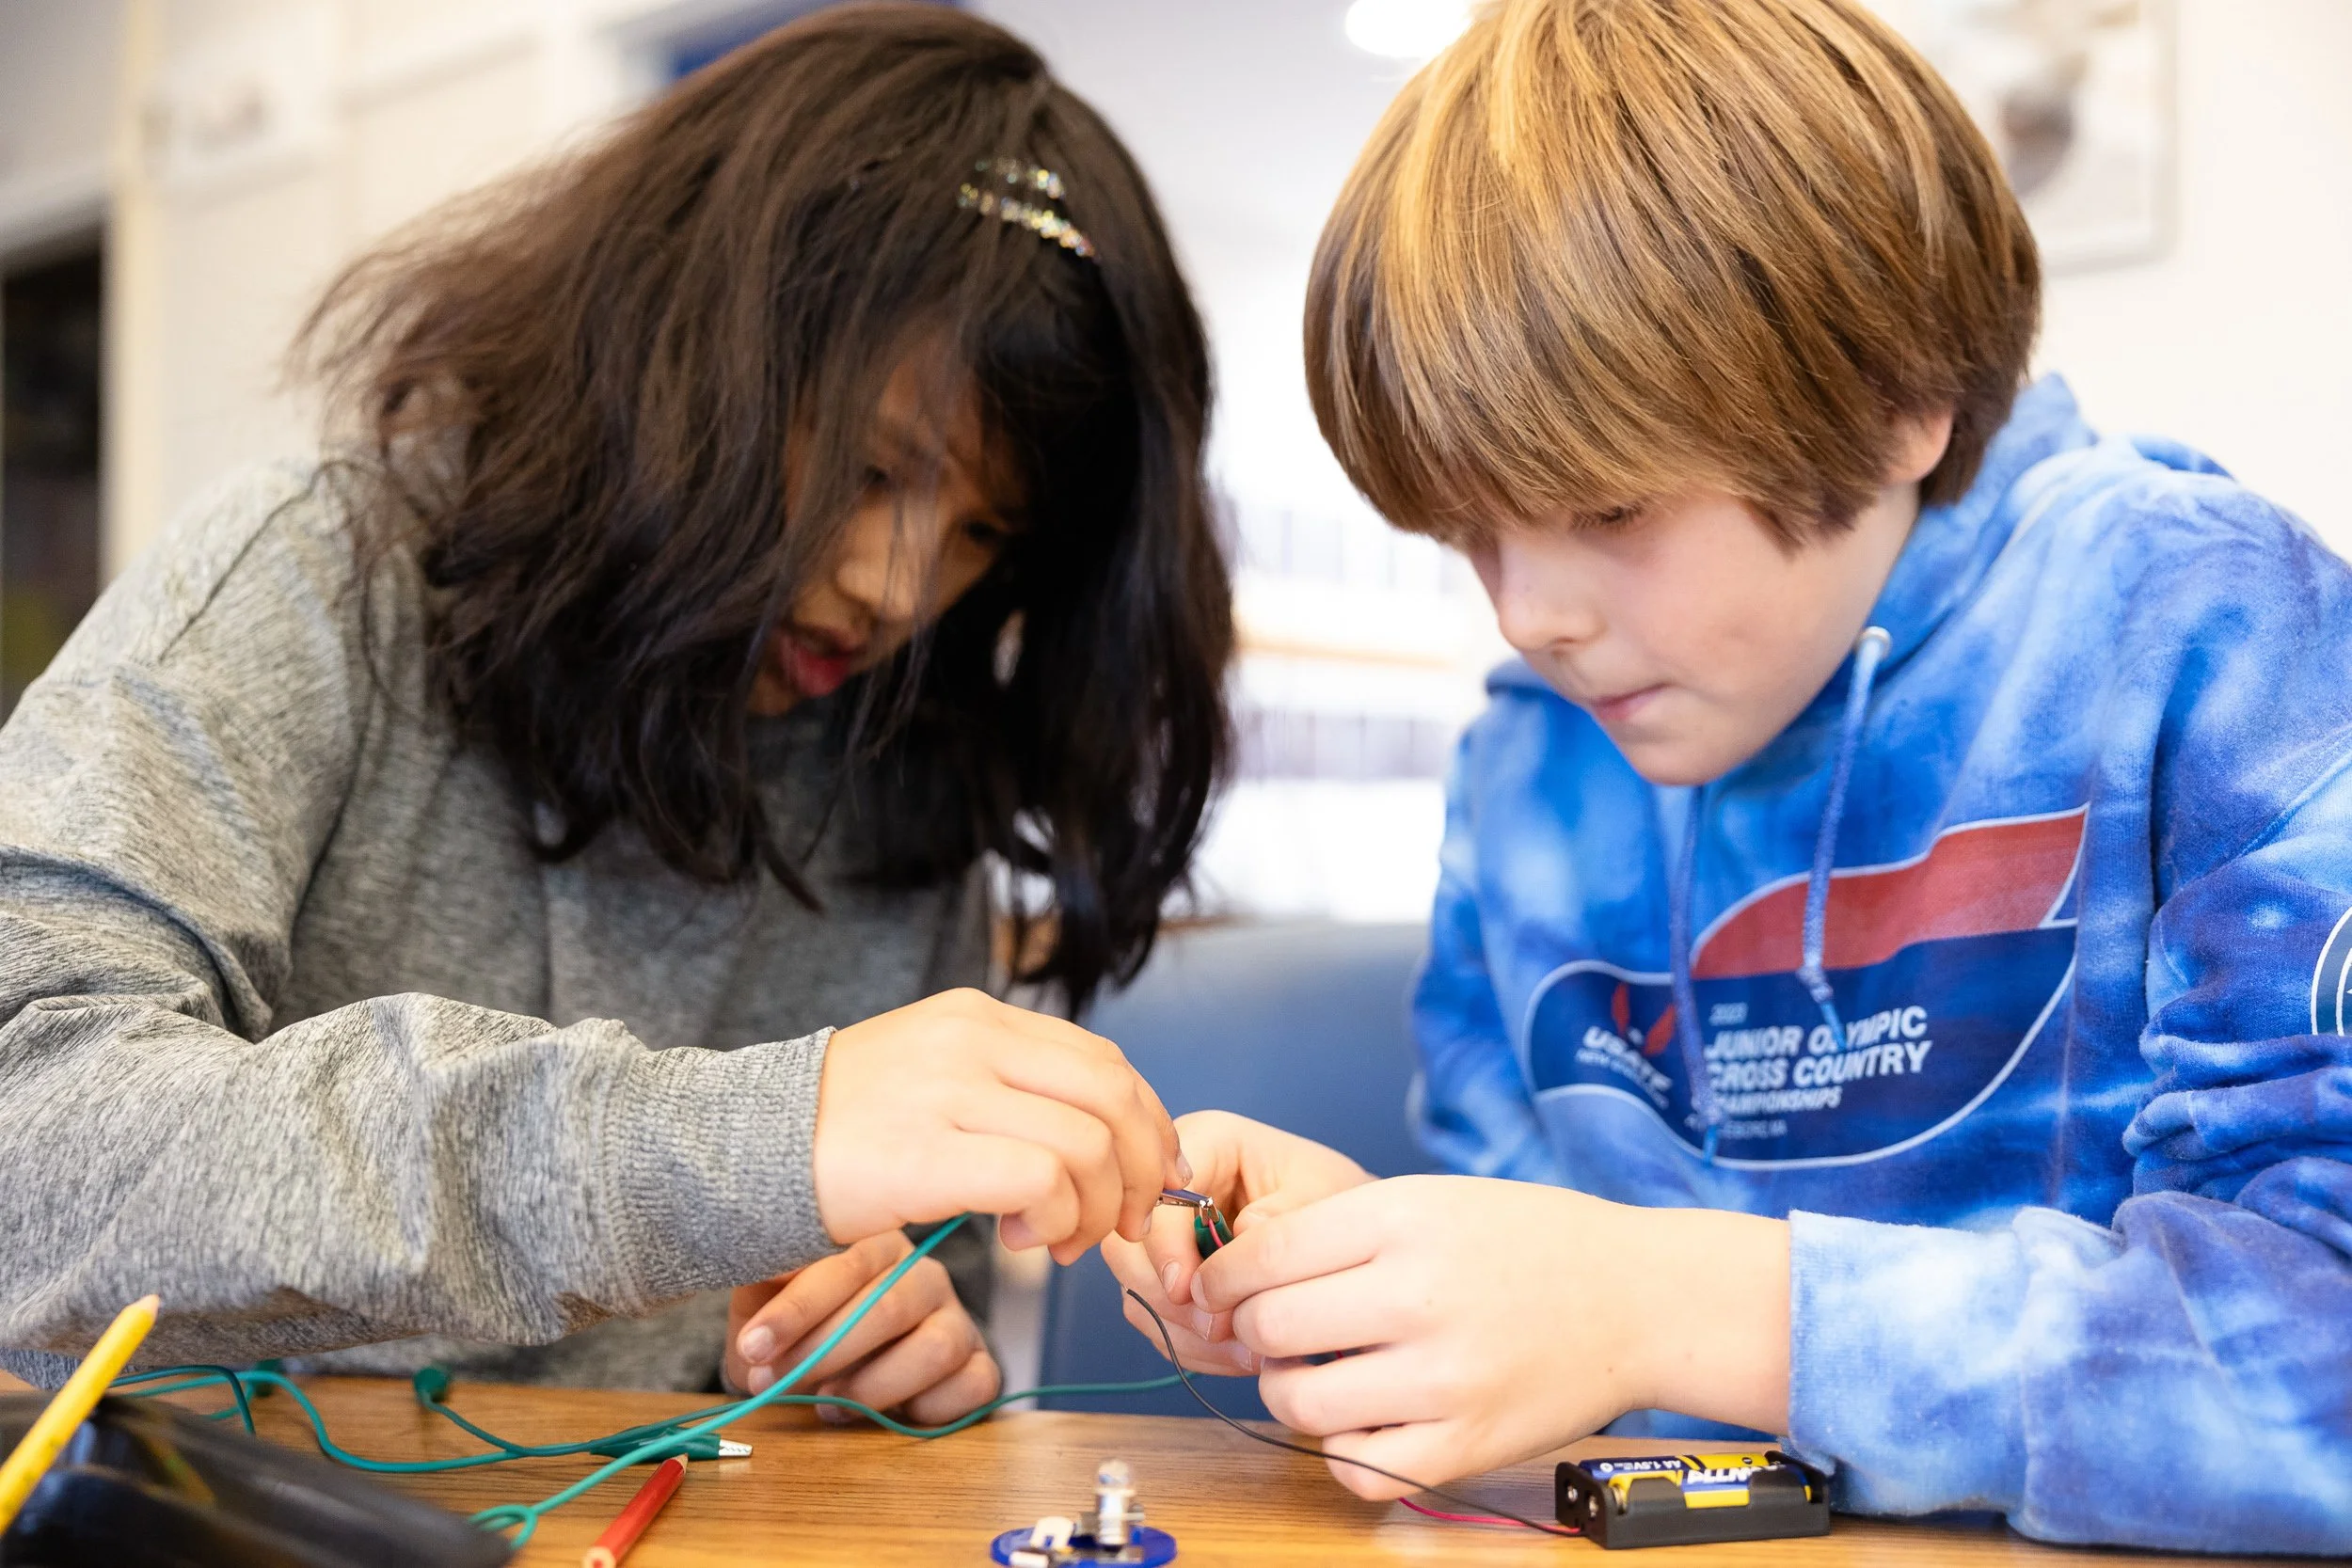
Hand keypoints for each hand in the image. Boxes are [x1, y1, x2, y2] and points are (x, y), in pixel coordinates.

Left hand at [724, 1230, 1000, 1425]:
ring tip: (828, 1403)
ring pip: (935, 1348)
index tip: (754, 1346)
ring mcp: (959, 1319)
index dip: (798, 1310)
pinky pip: (974, 1384)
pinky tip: (885, 1416)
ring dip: (873, 1386)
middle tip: (775, 1384)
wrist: (845, 1358)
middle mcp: (925, 1275)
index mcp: (877, 1244)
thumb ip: (760, 1294)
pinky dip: (926, 1408)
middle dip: (823, 1352)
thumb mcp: (769, 1298)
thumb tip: (751, 1325)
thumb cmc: (804, 1324)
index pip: (845, 1264)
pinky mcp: (981, 1364)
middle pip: (888, 1306)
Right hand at [813, 989, 1185, 1264]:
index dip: (1146, 1124)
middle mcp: (971, 1038)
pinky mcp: (927, 1152)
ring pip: (1088, 1143)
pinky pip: (1040, 1180)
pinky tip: (1022, 1243)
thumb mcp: (930, 1077)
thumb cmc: (837, 1132)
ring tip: (1059, 1243)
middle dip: (1141, 1168)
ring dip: (1095, 1209)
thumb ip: (1006, 1088)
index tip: (1145, 1176)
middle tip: (1119, 1223)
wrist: (734, 1149)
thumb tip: (1099, 1142)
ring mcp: (948, 1090)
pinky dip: (1055, 1221)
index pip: (1104, 1060)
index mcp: (977, 1016)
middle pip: (1114, 1094)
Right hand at [1102, 1110, 1372, 1374]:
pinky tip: (1241, 1354)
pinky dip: (1193, 1347)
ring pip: (1137, 1290)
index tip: (1187, 1290)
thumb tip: (1237, 1241)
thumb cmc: (1337, 1199)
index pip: (1156, 1193)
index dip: (1163, 1244)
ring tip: (1247, 1349)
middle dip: (1168, 1298)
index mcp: (1205, 1142)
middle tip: (1220, 1329)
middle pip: (1127, 1246)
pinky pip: (1158, 1321)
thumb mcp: (1323, 1195)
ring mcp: (1166, 1237)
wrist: (1354, 1234)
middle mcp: (1172, 1187)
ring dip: (1184, 1331)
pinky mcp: (1171, 1279)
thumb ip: (1282, 1217)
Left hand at [1191, 1176, 1790, 1498]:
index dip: (1225, 1276)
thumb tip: (1242, 1279)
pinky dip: (1345, 1450)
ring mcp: (1444, 1377)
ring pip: (1299, 1404)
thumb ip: (1338, 1231)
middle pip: (1270, 1328)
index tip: (1222, 1288)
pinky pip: (1357, 1469)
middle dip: (1255, 1332)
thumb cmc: (1529, 1242)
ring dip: (1290, 1393)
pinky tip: (1368, 1420)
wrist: (1639, 1298)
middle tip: (1277, 1331)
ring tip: (1319, 1376)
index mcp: (1404, 1219)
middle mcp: (1419, 1295)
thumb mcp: (1430, 1198)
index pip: (1264, 1255)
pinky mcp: (1467, 1444)